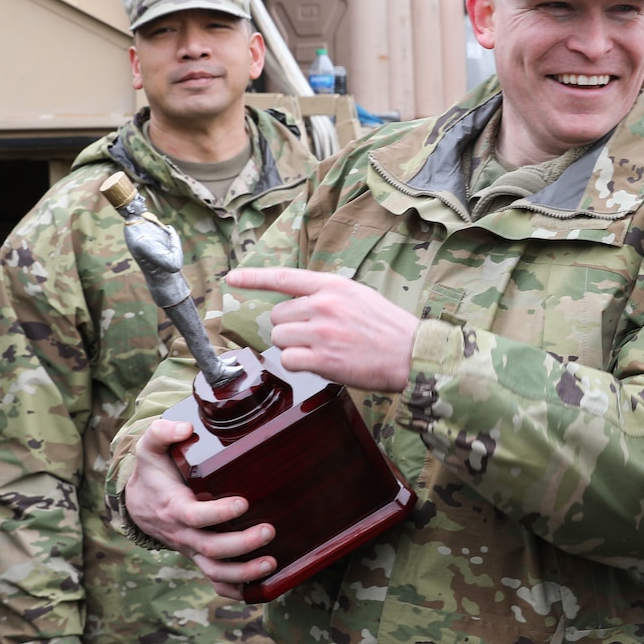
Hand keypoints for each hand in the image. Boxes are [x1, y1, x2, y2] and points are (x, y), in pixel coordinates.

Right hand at [125, 418, 278, 598]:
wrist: (139, 503)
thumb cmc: (153, 471)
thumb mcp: (149, 447)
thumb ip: (162, 432)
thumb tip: (185, 428)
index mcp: (173, 507)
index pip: (195, 516)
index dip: (218, 514)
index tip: (243, 502)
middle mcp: (183, 534)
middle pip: (210, 548)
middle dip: (240, 545)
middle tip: (269, 531)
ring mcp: (192, 550)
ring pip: (215, 571)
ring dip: (244, 573)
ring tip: (273, 563)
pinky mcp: (201, 558)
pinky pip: (217, 582)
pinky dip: (238, 590)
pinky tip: (265, 587)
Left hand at [225, 267, 416, 391]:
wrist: (412, 354)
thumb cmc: (388, 327)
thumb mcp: (358, 296)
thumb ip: (327, 295)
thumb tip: (298, 302)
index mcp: (333, 285)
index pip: (283, 278)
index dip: (253, 278)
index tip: (231, 278)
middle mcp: (324, 305)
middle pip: (277, 316)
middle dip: (289, 328)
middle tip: (315, 337)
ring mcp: (322, 332)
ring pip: (280, 338)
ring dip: (294, 348)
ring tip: (322, 350)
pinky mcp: (323, 359)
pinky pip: (289, 360)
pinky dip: (300, 365)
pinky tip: (321, 364)